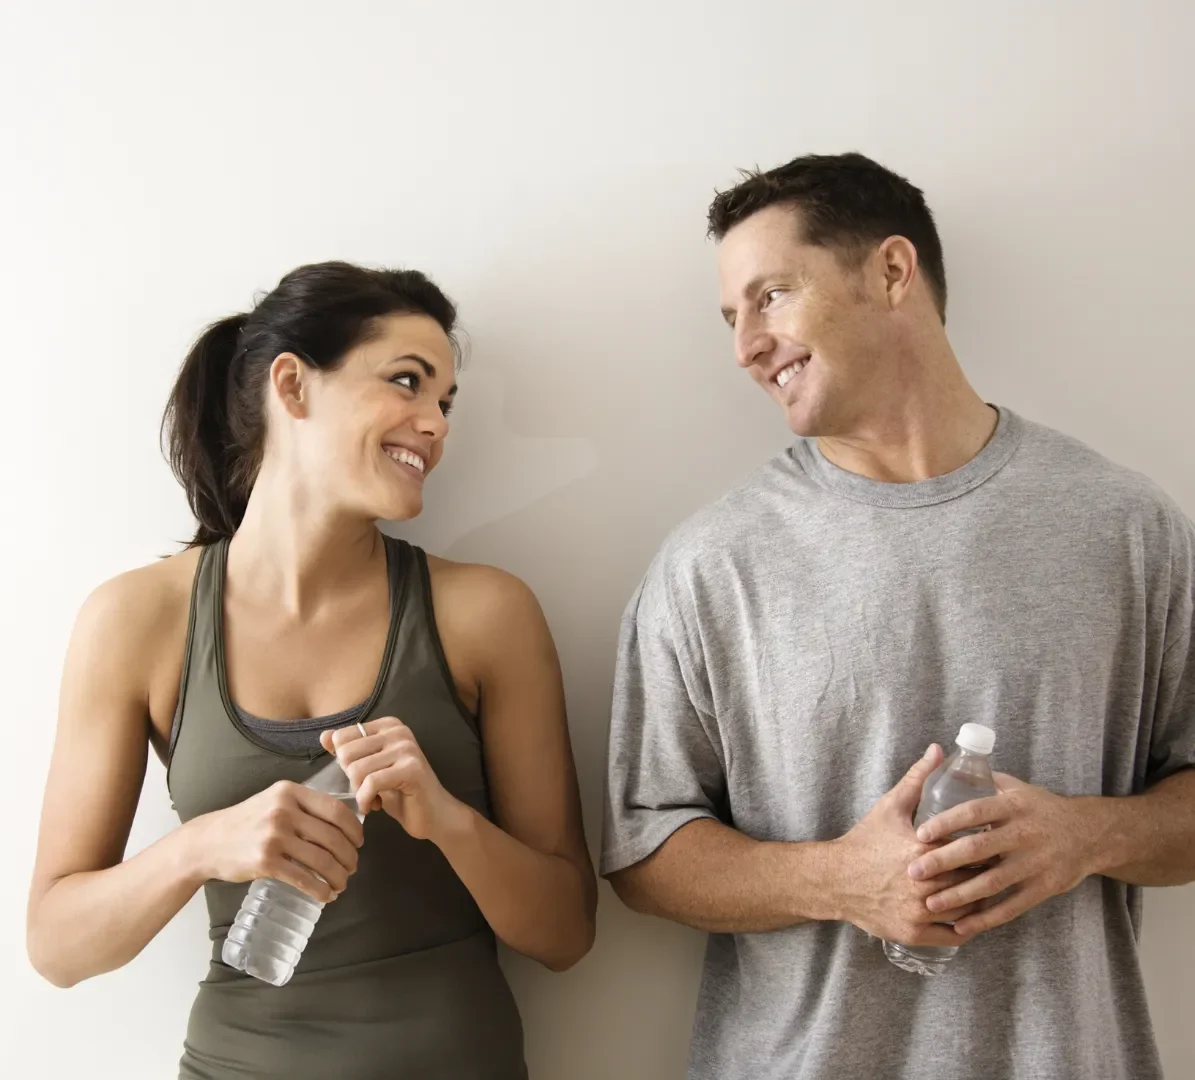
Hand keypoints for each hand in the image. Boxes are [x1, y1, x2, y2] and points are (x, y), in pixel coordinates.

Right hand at [188, 781, 363, 902]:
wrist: (207, 842)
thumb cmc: (247, 822)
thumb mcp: (274, 801)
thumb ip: (303, 806)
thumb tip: (342, 821)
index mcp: (290, 792)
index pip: (336, 809)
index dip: (354, 829)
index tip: (359, 842)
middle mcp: (283, 811)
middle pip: (333, 837)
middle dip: (349, 856)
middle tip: (352, 867)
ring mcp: (273, 836)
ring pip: (322, 860)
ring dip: (339, 875)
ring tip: (341, 883)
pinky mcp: (265, 862)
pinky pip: (303, 878)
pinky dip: (320, 890)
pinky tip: (326, 895)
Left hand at [321, 717, 468, 842]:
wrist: (435, 816)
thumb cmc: (400, 793)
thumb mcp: (369, 768)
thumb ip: (348, 751)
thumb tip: (324, 736)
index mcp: (388, 726)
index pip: (341, 737)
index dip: (344, 763)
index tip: (361, 776)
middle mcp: (398, 731)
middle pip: (346, 753)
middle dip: (351, 779)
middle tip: (366, 790)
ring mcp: (407, 749)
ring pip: (356, 770)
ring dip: (358, 792)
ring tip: (372, 799)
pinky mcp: (411, 770)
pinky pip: (371, 783)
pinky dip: (366, 800)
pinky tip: (374, 806)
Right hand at [831, 745, 987, 946]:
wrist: (836, 879)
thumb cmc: (866, 840)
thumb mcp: (891, 806)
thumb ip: (918, 778)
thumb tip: (938, 749)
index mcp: (922, 850)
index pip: (972, 851)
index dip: (989, 847)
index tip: (1001, 842)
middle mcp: (923, 883)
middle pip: (974, 881)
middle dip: (990, 874)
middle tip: (1005, 867)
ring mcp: (919, 911)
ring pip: (968, 910)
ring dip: (983, 901)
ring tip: (993, 889)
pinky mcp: (914, 933)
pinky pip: (954, 935)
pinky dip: (968, 927)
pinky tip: (975, 916)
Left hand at [909, 773, 1097, 936]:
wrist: (1090, 834)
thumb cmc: (1043, 809)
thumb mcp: (1018, 789)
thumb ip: (985, 783)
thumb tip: (948, 769)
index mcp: (1014, 806)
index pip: (975, 812)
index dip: (947, 822)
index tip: (920, 833)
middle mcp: (1024, 834)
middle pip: (978, 849)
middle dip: (943, 862)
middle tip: (914, 871)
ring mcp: (1035, 863)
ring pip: (992, 883)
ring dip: (959, 895)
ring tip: (930, 903)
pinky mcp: (1044, 888)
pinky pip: (1011, 907)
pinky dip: (986, 918)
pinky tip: (962, 926)